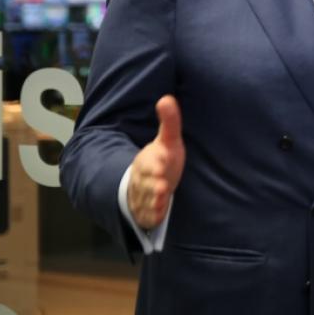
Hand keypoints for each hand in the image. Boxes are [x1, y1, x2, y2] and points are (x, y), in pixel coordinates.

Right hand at [127, 95, 185, 229]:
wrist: (148, 184)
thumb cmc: (162, 160)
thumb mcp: (168, 141)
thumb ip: (170, 122)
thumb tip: (166, 98)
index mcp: (147, 161)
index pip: (149, 162)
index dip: (155, 162)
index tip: (162, 161)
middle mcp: (143, 179)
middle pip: (147, 182)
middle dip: (154, 183)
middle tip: (163, 184)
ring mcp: (144, 196)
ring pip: (147, 199)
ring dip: (154, 200)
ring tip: (163, 198)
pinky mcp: (148, 212)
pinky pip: (149, 215)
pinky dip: (153, 215)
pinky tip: (159, 215)